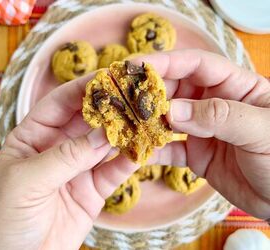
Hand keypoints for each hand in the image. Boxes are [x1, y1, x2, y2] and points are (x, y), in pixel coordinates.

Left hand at [0, 75, 137, 249]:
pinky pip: (115, 170)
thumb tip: (104, 134)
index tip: (108, 77)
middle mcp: (59, 146)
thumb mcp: (27, 181)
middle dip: (110, 107)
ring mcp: (79, 167)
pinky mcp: (95, 188)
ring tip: (145, 120)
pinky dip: (130, 160)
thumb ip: (66, 156)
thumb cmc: (4, 219)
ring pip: (106, 143)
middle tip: (134, 96)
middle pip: (88, 120)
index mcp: (34, 136)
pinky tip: (143, 150)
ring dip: (126, 132)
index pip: (60, 102)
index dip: (83, 88)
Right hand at [135, 49, 269, 218]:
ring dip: (147, 122)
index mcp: (236, 87)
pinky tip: (139, 152)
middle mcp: (214, 104)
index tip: (137, 67)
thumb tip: (172, 111)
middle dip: (149, 94)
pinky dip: (154, 150)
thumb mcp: (259, 131)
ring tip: (124, 125)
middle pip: (175, 90)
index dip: (166, 63)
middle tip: (123, 100)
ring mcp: (203, 130)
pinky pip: (170, 149)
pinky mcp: (196, 154)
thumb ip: (219, 116)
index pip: (196, 64)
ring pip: (168, 119)